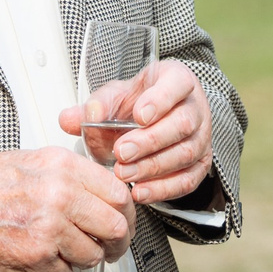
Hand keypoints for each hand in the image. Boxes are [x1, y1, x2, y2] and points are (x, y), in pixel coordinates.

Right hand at [0, 148, 134, 271]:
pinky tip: (42, 256)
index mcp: (63, 168)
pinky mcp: (35, 259)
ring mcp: (49, 230)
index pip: (119, 194)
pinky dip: (57, 270)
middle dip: (117, 242)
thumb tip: (105, 192)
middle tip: (111, 247)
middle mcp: (60, 197)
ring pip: (92, 255)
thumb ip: (71, 175)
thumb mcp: (33, 161)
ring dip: (84, 258)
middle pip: (115, 228)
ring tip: (66, 250)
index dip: (127, 213)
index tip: (124, 221)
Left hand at [59, 57, 215, 206]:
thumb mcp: (116, 96)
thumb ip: (95, 106)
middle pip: (183, 123)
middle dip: (150, 141)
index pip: (177, 84)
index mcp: (177, 80)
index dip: (160, 100)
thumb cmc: (139, 103)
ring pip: (186, 153)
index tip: (138, 116)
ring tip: (124, 174)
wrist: (157, 118)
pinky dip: (164, 189)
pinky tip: (140, 191)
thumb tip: (70, 119)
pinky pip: (188, 180)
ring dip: (153, 167)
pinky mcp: (200, 164)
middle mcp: (196, 107)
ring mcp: (202, 137)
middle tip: (122, 152)